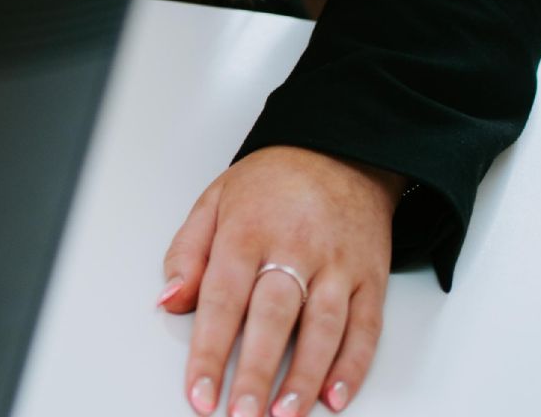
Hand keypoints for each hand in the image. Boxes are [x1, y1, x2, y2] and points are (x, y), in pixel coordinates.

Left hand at [156, 144, 405, 416]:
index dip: (208, 351)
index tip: (198, 392)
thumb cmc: (274, 181)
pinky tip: (334, 395)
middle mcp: (294, 249)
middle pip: (272, 318)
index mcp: (247, 231)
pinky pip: (365, 329)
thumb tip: (169, 300)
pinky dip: (352, 366)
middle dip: (254, 373)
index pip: (222, 299)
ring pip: (321, 329)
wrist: (342, 150)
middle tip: (240, 414)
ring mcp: (337, 265)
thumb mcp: (216, 200)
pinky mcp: (370, 278)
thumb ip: (188, 253)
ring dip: (303, 379)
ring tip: (284, 414)